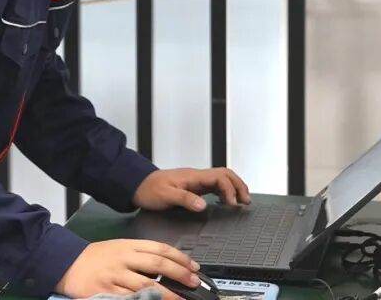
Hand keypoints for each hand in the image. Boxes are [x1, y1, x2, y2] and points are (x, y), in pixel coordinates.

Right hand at [55, 239, 198, 299]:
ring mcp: (116, 275)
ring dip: (169, 294)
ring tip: (182, 299)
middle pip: (158, 264)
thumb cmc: (95, 257)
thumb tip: (167, 266)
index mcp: (128, 245)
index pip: (160, 248)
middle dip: (180, 273)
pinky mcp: (108, 291)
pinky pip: (132, 298)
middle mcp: (124, 258)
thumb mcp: (118, 248)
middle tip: (194, 281)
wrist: (68, 263)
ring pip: (148, 284)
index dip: (180, 258)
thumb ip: (140, 255)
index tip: (194, 267)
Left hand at [134, 167, 250, 211]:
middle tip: (246, 202)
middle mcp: (196, 176)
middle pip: (225, 174)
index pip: (220, 177)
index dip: (230, 190)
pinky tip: (225, 202)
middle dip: (238, 186)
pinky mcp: (192, 187)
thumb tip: (204, 205)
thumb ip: (184, 199)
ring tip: (241, 202)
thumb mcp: (165, 195)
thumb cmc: (148, 189)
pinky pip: (213, 186)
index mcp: (192, 176)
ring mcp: (194, 181)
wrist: (135, 185)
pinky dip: (224, 192)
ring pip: (221, 179)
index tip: (232, 205)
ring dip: (233, 188)